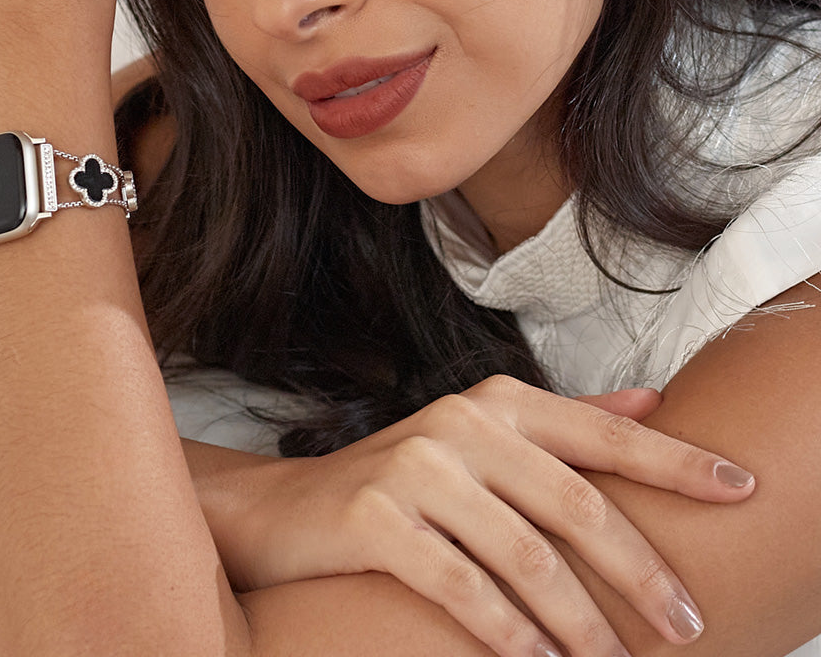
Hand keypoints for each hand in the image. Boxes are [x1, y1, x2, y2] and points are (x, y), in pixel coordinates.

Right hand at [229, 377, 754, 656]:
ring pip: (526, 556)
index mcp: (495, 401)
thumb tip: (654, 401)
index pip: (601, 433)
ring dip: (581, 624)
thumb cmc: (404, 481)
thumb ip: (567, 421)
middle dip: (640, 572)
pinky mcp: (378, 516)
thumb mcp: (483, 439)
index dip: (676, 462)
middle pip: (575, 503)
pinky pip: (465, 588)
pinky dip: (511, 634)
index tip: (743, 489)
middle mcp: (460, 422)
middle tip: (689, 626)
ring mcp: (416, 466)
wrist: (290, 510)